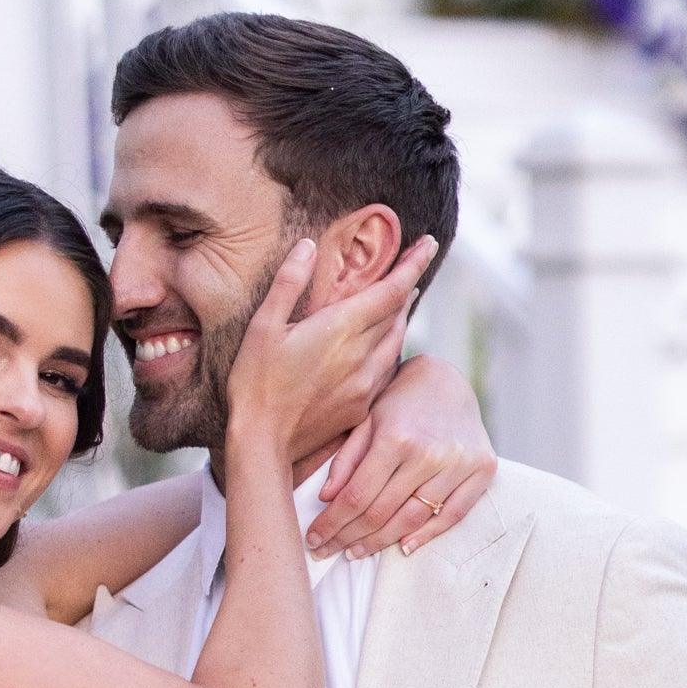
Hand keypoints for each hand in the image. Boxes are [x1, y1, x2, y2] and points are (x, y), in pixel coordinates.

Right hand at [225, 232, 440, 471]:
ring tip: (403, 299)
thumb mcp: (263, 326)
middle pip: (398, 314)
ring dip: (401, 317)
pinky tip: (384, 344)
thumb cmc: (256, 383)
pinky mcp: (362, 407)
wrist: (264, 444)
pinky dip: (391, 348)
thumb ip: (289, 283)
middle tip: (414, 264)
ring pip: (396, 342)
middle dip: (408, 286)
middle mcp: (362, 356)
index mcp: (341, 329)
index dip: (414, 265)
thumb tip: (307, 246)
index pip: (392, 290)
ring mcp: (366, 384)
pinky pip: (387, 370)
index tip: (429, 243)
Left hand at [307, 359, 494, 559]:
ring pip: (412, 520)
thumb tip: (326, 499)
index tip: (314, 539)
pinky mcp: (482, 470)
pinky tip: (403, 548)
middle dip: (348, 537)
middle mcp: (429, 454)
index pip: (356, 496)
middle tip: (326, 551)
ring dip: (380, 543)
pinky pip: (452, 515)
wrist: (449, 381)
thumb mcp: (366, 420)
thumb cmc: (399, 401)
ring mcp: (458, 464)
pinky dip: (426, 536)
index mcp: (396, 437)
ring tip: (355, 552)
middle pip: (381, 513)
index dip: (332, 523)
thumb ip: (347, 459)